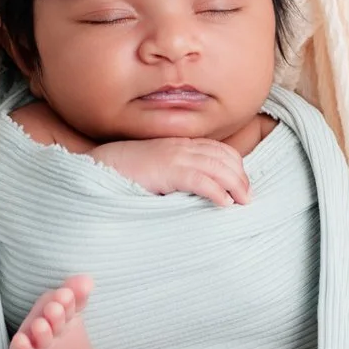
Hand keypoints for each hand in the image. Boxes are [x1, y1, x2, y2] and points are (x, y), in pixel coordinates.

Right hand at [88, 138, 250, 206]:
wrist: (101, 167)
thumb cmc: (126, 171)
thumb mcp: (158, 167)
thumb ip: (177, 171)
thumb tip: (197, 189)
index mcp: (180, 144)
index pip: (221, 150)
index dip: (237, 167)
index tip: (241, 186)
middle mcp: (182, 147)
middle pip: (225, 158)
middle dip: (241, 178)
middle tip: (247, 198)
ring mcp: (175, 157)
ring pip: (218, 168)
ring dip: (234, 186)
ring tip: (241, 203)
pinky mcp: (167, 171)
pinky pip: (200, 180)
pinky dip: (216, 191)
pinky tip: (223, 204)